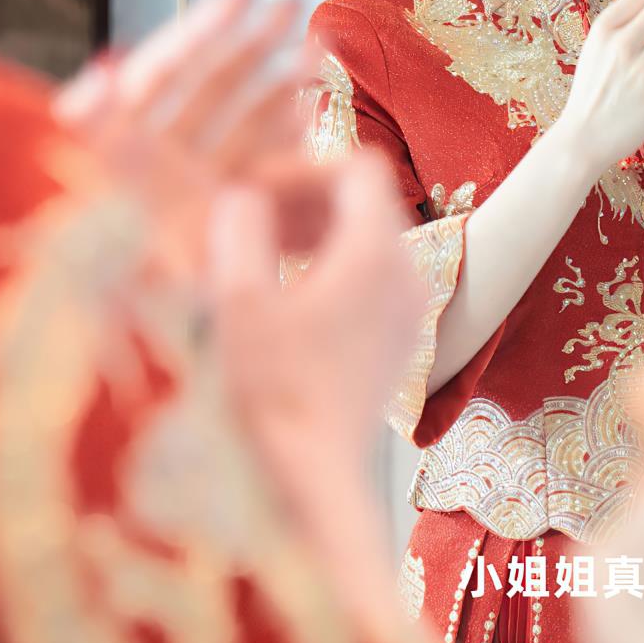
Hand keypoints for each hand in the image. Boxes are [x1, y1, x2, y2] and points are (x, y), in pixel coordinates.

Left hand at [55, 0, 309, 274]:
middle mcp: (157, 173)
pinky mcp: (224, 233)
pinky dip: (289, 147)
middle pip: (206, 93)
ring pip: (241, 129)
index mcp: (121, 157)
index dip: (200, 30)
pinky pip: (259, 177)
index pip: (160, 76)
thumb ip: (99, 145)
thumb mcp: (111, 209)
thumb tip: (91, 84)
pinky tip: (319, 121)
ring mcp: (194, 201)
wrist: (141, 370)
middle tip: (296, 5)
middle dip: (253, 47)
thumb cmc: (111, 292)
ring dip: (281, 90)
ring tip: (321, 56)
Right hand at [205, 152, 427, 509]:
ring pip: (364, 239)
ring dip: (311, 232)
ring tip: (256, 253)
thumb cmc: (273, 392)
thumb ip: (239, 226)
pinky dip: (327, 268)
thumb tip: (240, 193)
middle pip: (362, 201)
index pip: (357, 167)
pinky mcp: (394, 342)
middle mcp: (405, 275)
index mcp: (374, 253)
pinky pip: (367, 278)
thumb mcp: (238, 300)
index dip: (302, 166)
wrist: (311, 476)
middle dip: (302, 198)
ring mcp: (405, 310)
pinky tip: (280, 296)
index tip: (255, 191)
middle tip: (247, 217)